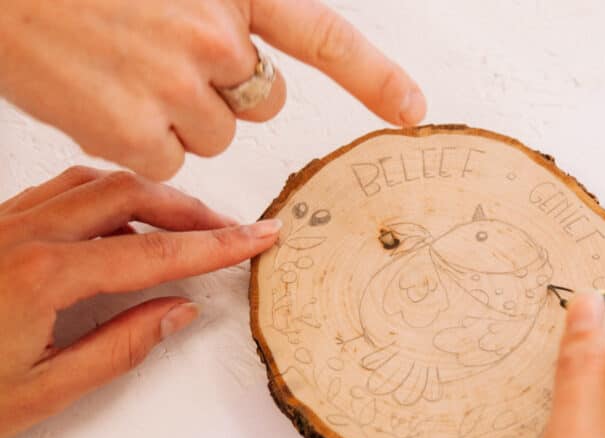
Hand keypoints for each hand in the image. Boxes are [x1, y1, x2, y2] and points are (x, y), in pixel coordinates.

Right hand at [0, 0, 425, 179]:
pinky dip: (136, 141)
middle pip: (260, 102)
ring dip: (175, 116)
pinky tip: (99, 96)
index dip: (374, 76)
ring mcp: (175, 86)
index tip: (411, 109)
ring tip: (118, 68)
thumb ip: (217, 11)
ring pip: (212, 135)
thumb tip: (247, 56)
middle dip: (223, 91)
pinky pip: (166, 161)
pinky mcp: (133, 130)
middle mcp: (213, 35)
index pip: (324, 36)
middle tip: (160, 56)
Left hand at [0, 166, 280, 437]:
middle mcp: (23, 236)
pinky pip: (59, 189)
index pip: (156, 252)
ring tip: (186, 223)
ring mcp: (2, 224)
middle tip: (232, 229)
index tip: (259, 237)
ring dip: (150, 196)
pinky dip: (106, 195)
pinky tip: (121, 221)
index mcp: (43, 277)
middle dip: (192, 208)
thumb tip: (179, 311)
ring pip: (94, 182)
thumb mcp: (44, 392)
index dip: (217, 245)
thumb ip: (121, 346)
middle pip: (130, 194)